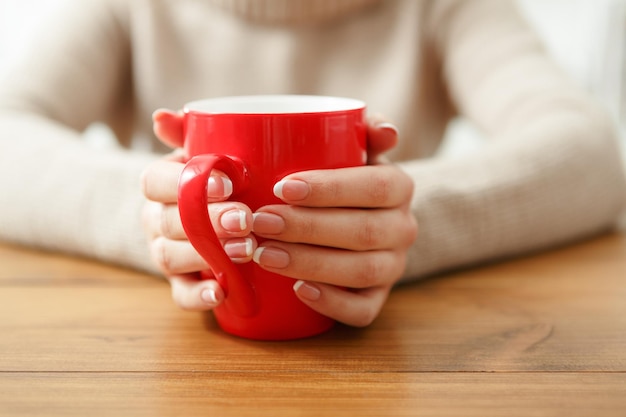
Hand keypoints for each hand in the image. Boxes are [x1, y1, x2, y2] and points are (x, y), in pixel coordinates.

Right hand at [141, 110, 256, 310]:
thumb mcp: (202, 151)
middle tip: (247, 219)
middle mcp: (155, 219)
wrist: (204, 215)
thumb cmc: (212, 178)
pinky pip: (181, 294)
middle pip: (169, 222)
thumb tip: (163, 117)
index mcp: (159, 184)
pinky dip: (198, 296)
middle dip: (208, 222)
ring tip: (246, 250)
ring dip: (207, 256)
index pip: (155, 181)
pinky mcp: (180, 283)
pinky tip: (221, 293)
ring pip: (172, 257)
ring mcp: (165, 253)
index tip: (226, 184)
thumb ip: (190, 132)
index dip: (185, 183)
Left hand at [251, 116, 417, 326]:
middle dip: (307, 228)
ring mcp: (393, 266)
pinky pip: (365, 310)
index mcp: (399, 186)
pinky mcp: (378, 297)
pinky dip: (333, 304)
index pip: (374, 186)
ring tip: (265, 255)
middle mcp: (403, 228)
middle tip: (259, 222)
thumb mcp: (351, 145)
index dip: (330, 189)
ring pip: (362, 271)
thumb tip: (388, 132)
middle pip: (364, 232)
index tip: (281, 187)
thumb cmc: (340, 175)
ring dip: (311, 264)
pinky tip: (299, 291)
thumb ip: (361, 127)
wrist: (354, 214)